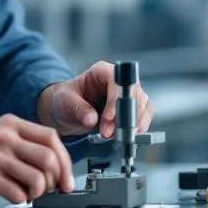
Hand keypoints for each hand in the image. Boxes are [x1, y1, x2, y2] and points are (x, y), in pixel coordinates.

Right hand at [0, 115, 73, 202]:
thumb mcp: (0, 134)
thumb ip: (25, 144)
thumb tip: (55, 168)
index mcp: (13, 124)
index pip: (52, 139)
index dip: (65, 162)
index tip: (67, 180)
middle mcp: (6, 137)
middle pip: (48, 159)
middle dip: (54, 180)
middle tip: (48, 189)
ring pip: (37, 178)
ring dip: (38, 192)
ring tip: (28, 193)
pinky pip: (17, 193)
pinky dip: (21, 199)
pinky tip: (13, 196)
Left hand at [37, 61, 153, 138]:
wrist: (66, 111)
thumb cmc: (65, 99)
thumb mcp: (65, 101)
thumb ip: (78, 108)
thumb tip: (92, 119)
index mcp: (102, 71)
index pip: (117, 81)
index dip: (116, 100)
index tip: (109, 118)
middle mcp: (118, 81)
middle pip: (134, 94)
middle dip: (125, 116)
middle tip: (111, 132)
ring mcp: (127, 95)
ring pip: (142, 106)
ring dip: (132, 124)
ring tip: (116, 136)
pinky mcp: (131, 109)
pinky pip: (142, 117)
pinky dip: (137, 128)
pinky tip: (127, 136)